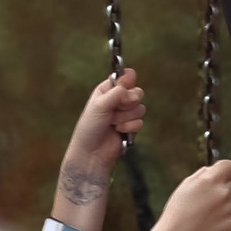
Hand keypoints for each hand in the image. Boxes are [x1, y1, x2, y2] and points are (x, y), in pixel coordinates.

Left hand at [59, 70, 142, 203]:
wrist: (91, 153)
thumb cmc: (90, 127)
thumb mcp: (100, 105)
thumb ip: (117, 93)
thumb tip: (133, 87)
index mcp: (106, 90)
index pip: (125, 78)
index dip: (128, 82)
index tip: (124, 88)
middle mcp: (117, 100)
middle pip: (138, 92)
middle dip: (129, 102)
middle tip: (117, 109)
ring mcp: (125, 114)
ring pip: (140, 108)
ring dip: (126, 117)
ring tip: (113, 123)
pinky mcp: (131, 127)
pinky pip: (140, 122)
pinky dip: (129, 127)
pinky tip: (118, 132)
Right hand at [156, 159, 230, 230]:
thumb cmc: (178, 211)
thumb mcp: (186, 185)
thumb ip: (202, 174)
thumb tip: (212, 169)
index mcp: (211, 180)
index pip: (230, 165)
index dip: (226, 170)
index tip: (222, 175)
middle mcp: (223, 192)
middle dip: (225, 188)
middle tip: (210, 199)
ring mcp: (230, 209)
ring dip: (228, 204)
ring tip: (211, 213)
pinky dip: (229, 219)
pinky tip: (214, 222)